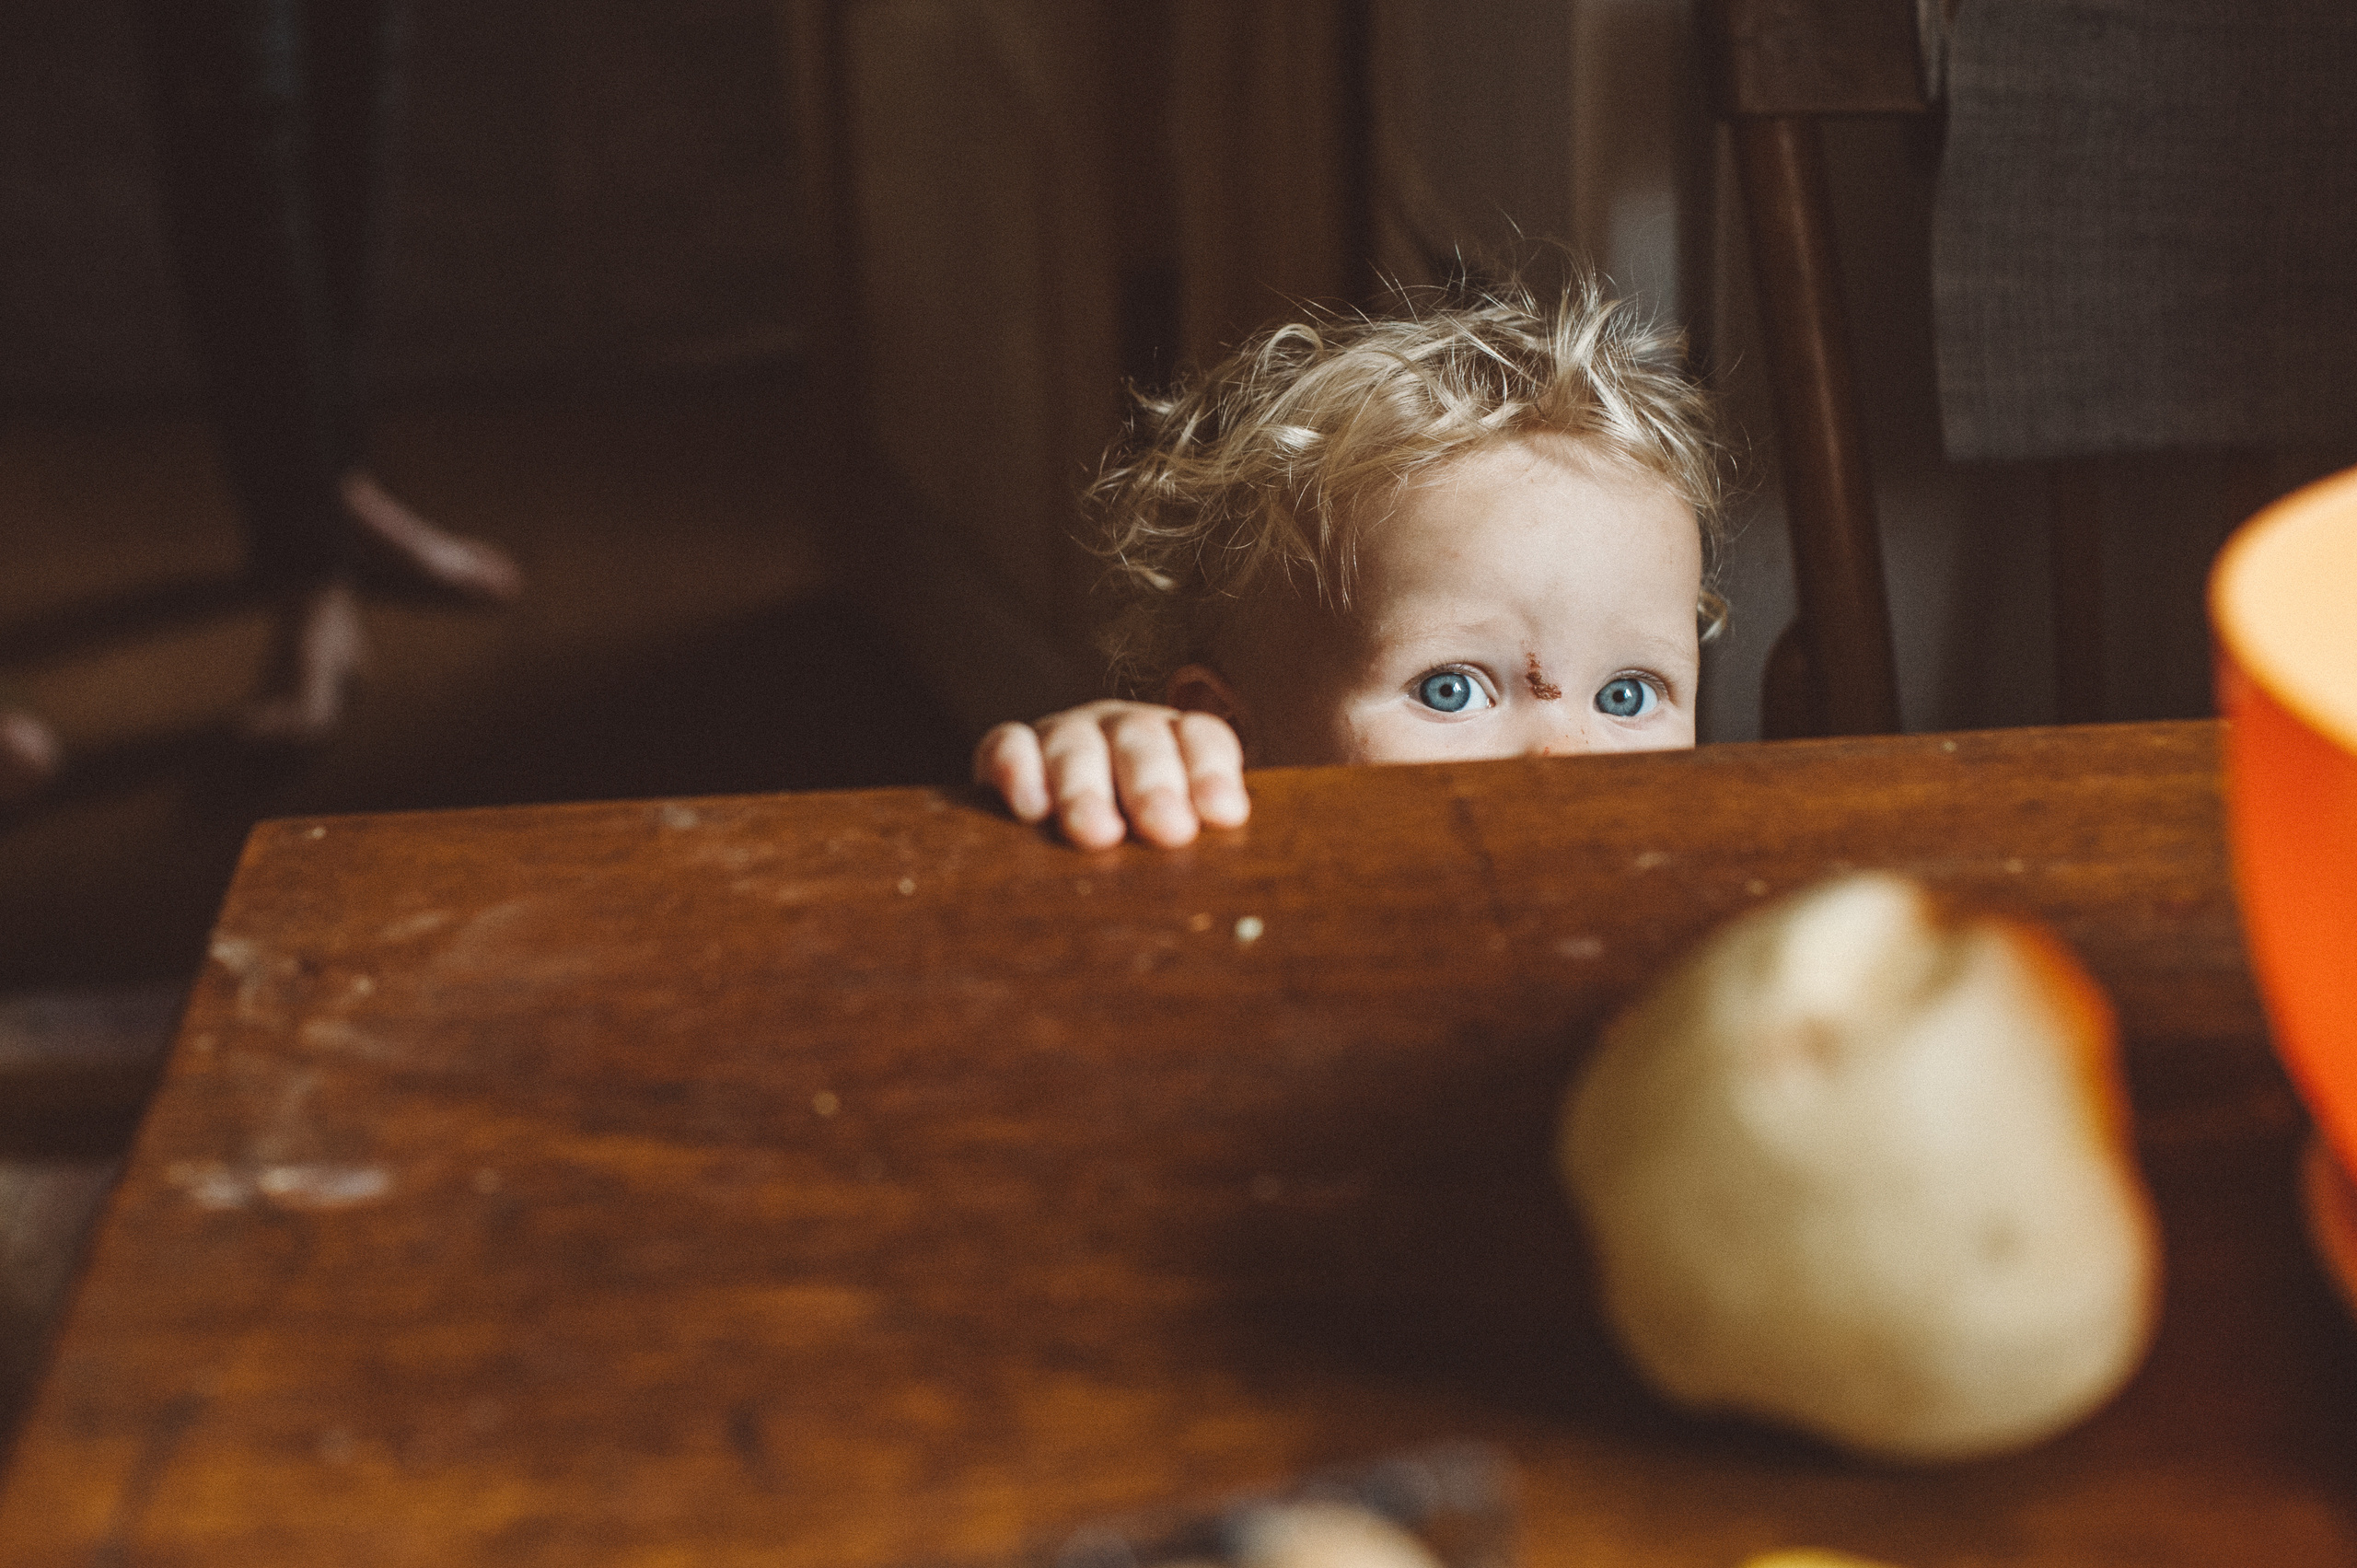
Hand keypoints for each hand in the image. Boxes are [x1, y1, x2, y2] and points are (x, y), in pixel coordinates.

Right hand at [973, 701, 1249, 847]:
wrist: (1052, 837)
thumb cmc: (1138, 853)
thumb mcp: (1176, 846)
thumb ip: (1201, 850)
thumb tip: (1233, 897)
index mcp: (1176, 746)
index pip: (1202, 740)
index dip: (1212, 773)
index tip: (1225, 815)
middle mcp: (1121, 732)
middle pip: (1141, 741)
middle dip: (1154, 786)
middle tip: (1169, 830)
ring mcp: (1065, 737)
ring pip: (1076, 746)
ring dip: (1087, 790)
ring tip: (1097, 834)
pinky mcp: (1009, 751)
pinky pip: (1008, 746)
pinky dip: (1018, 770)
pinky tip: (1030, 809)